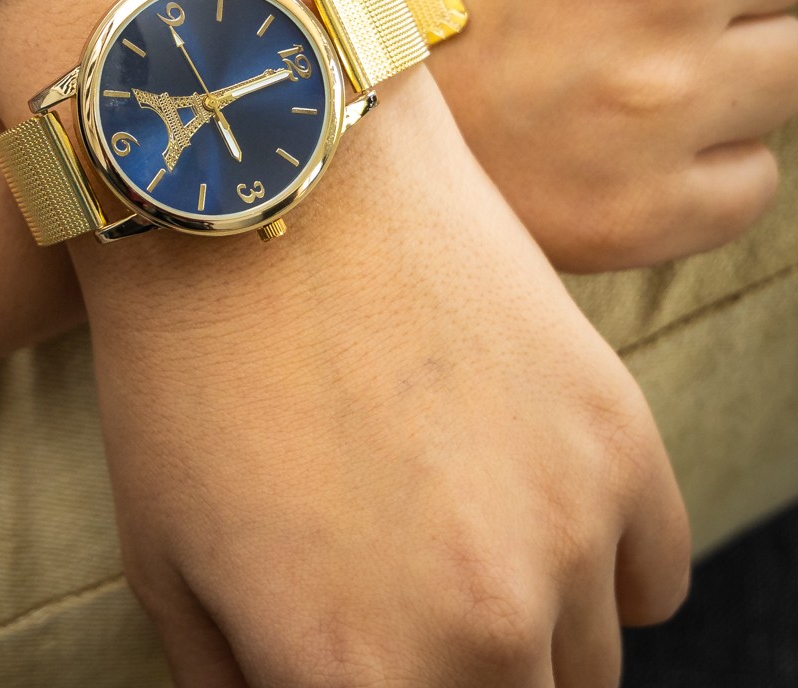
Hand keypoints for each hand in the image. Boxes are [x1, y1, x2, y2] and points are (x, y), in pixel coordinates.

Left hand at [0, 0, 688, 686]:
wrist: (268, 180)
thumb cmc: (189, 360)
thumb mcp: (165, 555)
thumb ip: (242, 683)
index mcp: (355, 675)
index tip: (357, 654)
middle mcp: (484, 629)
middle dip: (444, 677)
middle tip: (392, 603)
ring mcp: (569, 529)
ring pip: (582, 662)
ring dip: (523, 632)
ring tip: (445, 539)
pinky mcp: (619, 434)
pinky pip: (652, 575)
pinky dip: (600, 566)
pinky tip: (528, 507)